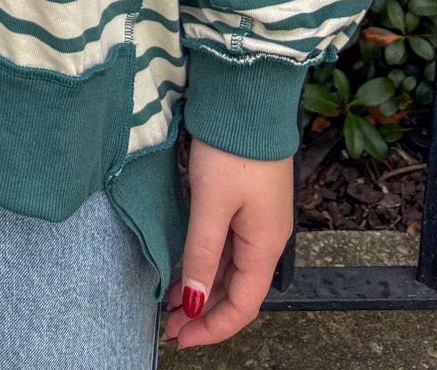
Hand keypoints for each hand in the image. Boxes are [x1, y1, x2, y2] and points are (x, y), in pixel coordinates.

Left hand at [162, 138, 292, 350]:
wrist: (248, 99)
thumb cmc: (234, 150)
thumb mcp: (211, 204)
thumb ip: (201, 255)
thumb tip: (193, 303)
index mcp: (265, 245)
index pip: (243, 305)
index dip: (213, 328)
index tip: (181, 339)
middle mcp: (266, 238)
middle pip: (237, 290)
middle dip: (204, 311)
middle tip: (170, 326)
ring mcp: (258, 219)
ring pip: (231, 269)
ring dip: (203, 288)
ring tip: (172, 302)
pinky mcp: (246, 201)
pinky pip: (228, 246)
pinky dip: (207, 263)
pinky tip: (186, 266)